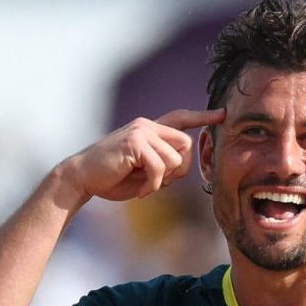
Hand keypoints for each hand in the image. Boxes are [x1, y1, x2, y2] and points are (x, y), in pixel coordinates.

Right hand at [62, 108, 224, 201]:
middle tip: (162, 183)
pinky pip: (160, 168)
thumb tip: (181, 168)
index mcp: (149, 130)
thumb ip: (163, 165)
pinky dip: (153, 185)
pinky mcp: (135, 142)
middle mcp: (146, 126)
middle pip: (186, 144)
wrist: (83, 178)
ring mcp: (141, 132)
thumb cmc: (112, 178)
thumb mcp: (143, 171)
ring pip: (174, 159)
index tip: (223, 114)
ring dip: (163, 181)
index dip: (203, 117)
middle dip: (181, 169)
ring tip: (145, 187)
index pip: (180, 118)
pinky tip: (141, 191)